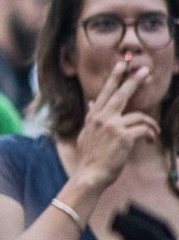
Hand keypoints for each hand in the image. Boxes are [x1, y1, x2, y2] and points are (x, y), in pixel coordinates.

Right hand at [76, 59, 160, 188]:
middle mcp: (102, 118)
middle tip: (145, 70)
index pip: (105, 92)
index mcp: (94, 116)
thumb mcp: (86, 134)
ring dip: (150, 124)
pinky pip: (144, 129)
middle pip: (121, 94)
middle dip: (134, 81)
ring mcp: (113, 126)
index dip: (114, 77)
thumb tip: (91, 102)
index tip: (121, 64)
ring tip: (153, 133)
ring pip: (139, 116)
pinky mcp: (124, 136)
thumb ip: (91, 117)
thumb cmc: (90, 157)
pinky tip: (149, 141)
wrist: (90, 175)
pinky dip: (150, 134)